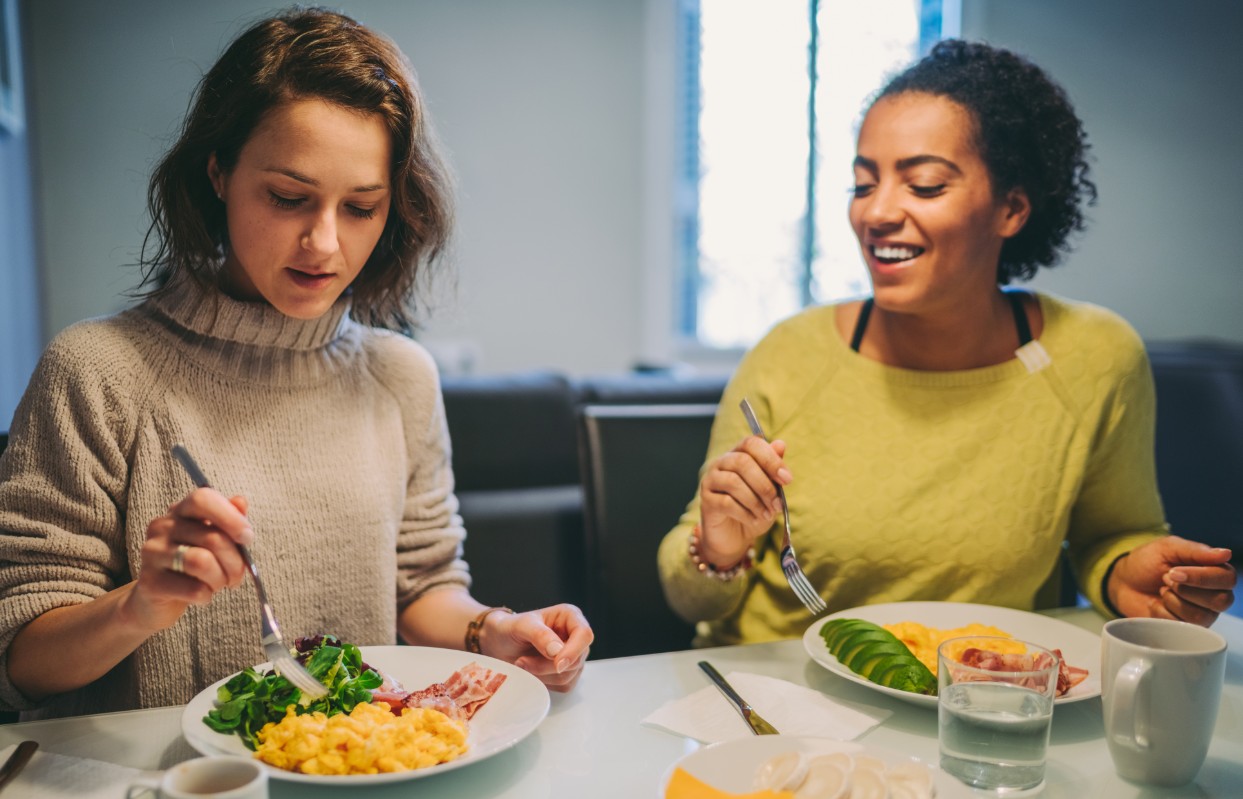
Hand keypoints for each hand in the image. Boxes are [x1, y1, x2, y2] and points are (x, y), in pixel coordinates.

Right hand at [126, 488, 254, 631]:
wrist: (158, 599)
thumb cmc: (193, 565)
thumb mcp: (214, 539)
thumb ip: (229, 519)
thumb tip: (241, 502)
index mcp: (179, 510)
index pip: (202, 499)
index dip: (230, 517)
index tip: (247, 537)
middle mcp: (161, 527)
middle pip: (212, 537)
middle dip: (235, 561)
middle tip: (237, 574)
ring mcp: (152, 553)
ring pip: (202, 563)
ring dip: (221, 578)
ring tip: (221, 584)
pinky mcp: (150, 582)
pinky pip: (193, 589)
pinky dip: (207, 595)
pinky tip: (204, 595)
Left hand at [483, 604, 592, 691]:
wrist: (499, 643)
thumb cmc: (510, 629)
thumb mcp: (521, 626)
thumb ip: (540, 634)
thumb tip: (557, 651)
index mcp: (570, 617)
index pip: (585, 635)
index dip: (573, 652)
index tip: (556, 664)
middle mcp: (575, 636)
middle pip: (576, 659)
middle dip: (547, 666)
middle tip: (523, 661)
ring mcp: (573, 656)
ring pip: (569, 675)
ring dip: (542, 674)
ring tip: (523, 663)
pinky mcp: (567, 673)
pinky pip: (563, 686)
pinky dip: (544, 682)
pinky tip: (531, 671)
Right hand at [698, 435, 791, 566]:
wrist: (735, 537)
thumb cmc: (754, 510)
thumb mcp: (770, 491)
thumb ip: (773, 469)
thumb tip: (781, 444)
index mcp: (738, 454)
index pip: (751, 443)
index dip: (770, 459)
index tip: (787, 479)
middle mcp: (721, 463)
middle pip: (742, 461)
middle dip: (765, 485)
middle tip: (777, 504)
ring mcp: (710, 480)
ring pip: (734, 482)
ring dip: (756, 501)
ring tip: (767, 514)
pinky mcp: (706, 500)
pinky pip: (726, 502)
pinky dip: (745, 513)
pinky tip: (754, 520)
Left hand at [1107, 536, 1235, 626]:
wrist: (1123, 582)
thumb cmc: (1147, 562)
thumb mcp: (1168, 548)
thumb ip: (1195, 551)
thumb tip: (1226, 553)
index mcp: (1214, 572)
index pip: (1227, 578)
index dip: (1202, 577)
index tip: (1174, 572)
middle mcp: (1214, 594)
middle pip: (1220, 601)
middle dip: (1186, 590)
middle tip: (1165, 579)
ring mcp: (1202, 613)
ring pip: (1200, 616)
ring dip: (1173, 601)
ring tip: (1161, 590)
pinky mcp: (1186, 628)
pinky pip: (1181, 626)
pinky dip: (1162, 612)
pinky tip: (1156, 604)